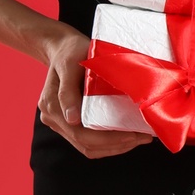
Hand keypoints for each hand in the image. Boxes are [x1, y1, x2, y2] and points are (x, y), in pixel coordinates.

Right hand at [38, 27, 152, 158]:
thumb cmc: (70, 51)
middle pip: (86, 145)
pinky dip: (109, 143)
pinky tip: (127, 137)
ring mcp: (61, 123)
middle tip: (142, 137)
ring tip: (138, 138)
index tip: (132, 135)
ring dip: (115, 147)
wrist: (62, 46)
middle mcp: (53, 119)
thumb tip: (73, 120)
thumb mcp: (69, 63)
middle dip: (117, 145)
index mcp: (52, 106)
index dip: (108, 140)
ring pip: (89, 148)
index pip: (81, 134)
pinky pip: (89, 142)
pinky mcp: (70, 123)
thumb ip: (67, 91)